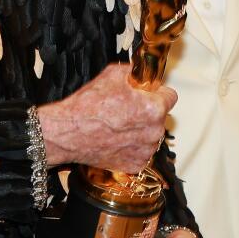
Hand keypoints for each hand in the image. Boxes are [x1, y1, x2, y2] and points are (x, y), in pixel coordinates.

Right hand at [37, 63, 175, 173]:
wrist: (68, 132)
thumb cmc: (87, 105)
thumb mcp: (113, 73)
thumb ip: (134, 72)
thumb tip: (141, 73)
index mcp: (153, 109)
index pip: (170, 97)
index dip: (157, 93)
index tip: (148, 94)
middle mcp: (154, 132)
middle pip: (160, 116)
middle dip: (147, 111)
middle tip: (127, 108)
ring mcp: (145, 151)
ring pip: (151, 135)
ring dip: (141, 130)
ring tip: (118, 125)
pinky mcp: (135, 165)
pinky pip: (141, 151)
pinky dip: (132, 146)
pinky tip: (116, 138)